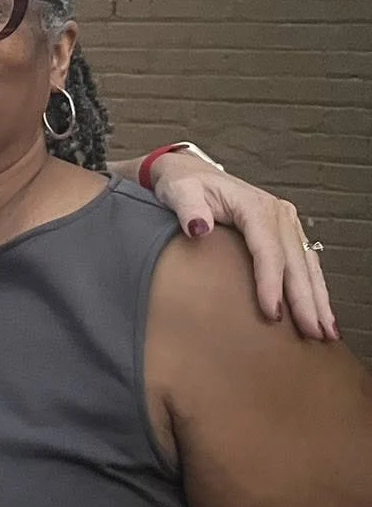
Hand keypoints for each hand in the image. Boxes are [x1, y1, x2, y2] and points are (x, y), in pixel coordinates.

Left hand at [147, 154, 336, 340]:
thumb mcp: (178, 191)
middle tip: (313, 333)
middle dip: (306, 300)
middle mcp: (278, 215)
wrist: (190, 174)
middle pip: (295, 263)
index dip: (271, 283)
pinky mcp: (286, 234)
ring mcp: (286, 224)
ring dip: (318, 300)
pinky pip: (305, 264)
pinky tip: (320, 312)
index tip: (272, 312)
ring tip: (327, 332)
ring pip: (308, 266)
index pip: (268, 251)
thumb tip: (199, 228)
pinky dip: (314, 289)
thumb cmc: (183, 184)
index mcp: (255, 207)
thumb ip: (187, 208)